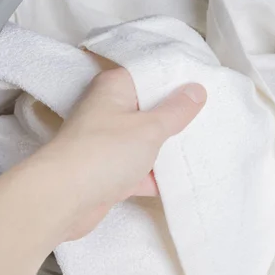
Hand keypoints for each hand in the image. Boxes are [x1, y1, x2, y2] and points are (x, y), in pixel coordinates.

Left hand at [29, 67, 205, 239]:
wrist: (63, 199)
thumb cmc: (106, 151)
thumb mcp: (150, 128)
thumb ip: (176, 111)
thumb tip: (196, 90)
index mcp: (114, 88)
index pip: (149, 75)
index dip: (175, 80)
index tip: (204, 85)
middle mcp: (108, 111)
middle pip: (148, 110)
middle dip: (176, 117)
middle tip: (211, 118)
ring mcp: (107, 143)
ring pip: (144, 141)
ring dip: (168, 149)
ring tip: (205, 147)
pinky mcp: (107, 172)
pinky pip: (138, 169)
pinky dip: (156, 176)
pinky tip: (185, 181)